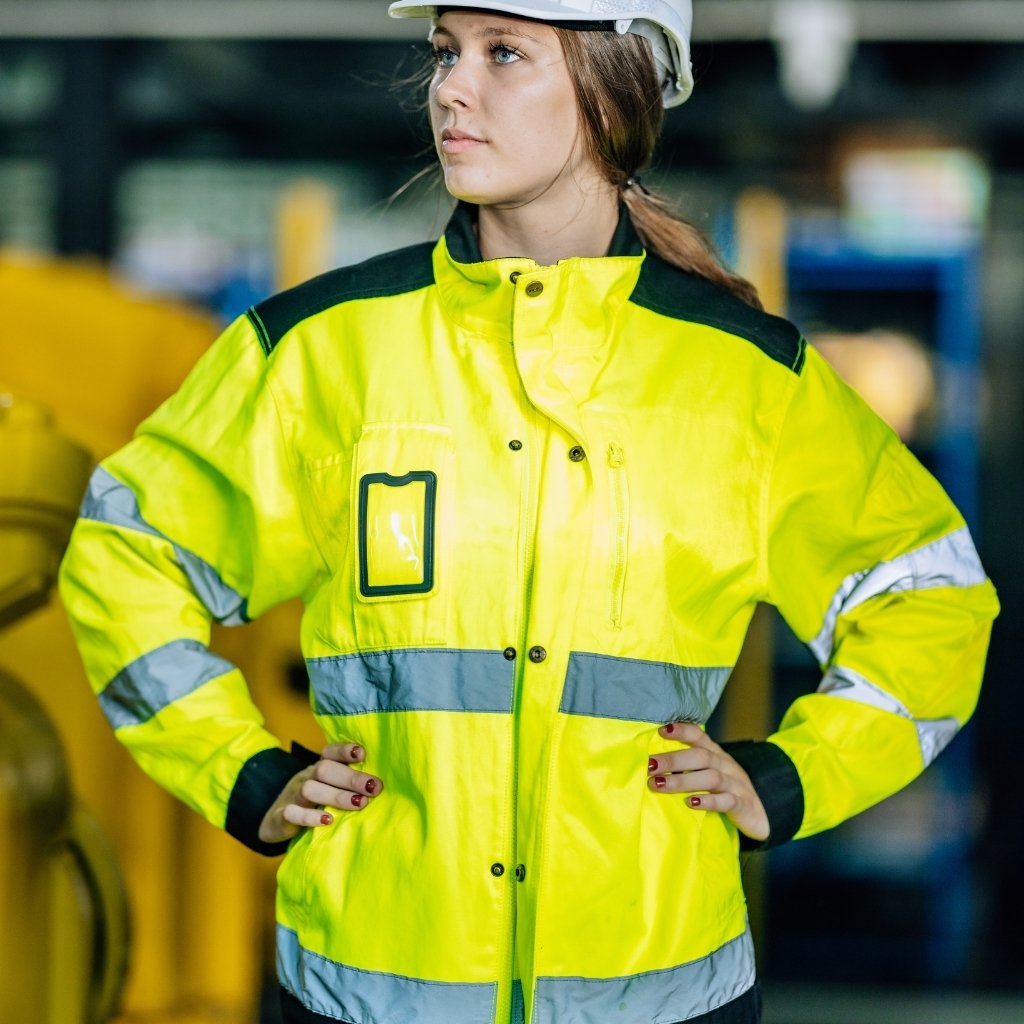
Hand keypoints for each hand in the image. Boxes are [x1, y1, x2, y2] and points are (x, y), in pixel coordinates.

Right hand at [258, 743, 382, 843]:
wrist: (276, 820)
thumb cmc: (315, 802)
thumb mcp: (329, 788)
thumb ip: (349, 783)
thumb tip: (382, 785)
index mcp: (319, 768)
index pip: (329, 752)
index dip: (344, 750)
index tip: (363, 753)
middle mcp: (306, 777)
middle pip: (324, 769)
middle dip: (351, 777)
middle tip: (374, 787)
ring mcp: (292, 796)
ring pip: (309, 789)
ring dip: (337, 796)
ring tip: (359, 804)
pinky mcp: (281, 817)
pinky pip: (292, 813)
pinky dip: (310, 817)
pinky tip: (328, 821)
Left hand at [647, 722, 768, 842]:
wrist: (757, 815)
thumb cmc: (723, 790)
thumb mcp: (708, 773)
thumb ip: (687, 766)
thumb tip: (651, 764)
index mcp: (715, 754)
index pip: (699, 736)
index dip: (682, 731)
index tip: (660, 731)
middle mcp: (726, 765)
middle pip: (701, 756)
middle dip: (673, 760)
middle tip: (649, 765)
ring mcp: (736, 784)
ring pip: (711, 778)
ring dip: (682, 780)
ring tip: (658, 784)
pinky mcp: (742, 804)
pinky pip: (726, 801)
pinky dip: (708, 801)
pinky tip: (690, 803)